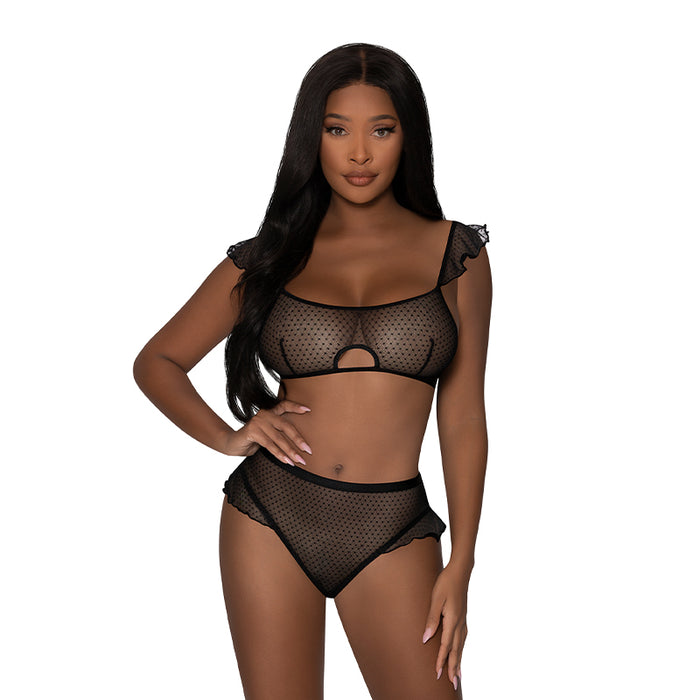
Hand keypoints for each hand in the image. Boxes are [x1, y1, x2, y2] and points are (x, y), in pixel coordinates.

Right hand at [229, 399, 312, 464]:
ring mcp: (258, 421)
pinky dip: (279, 454)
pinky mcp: (252, 431)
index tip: (308, 410)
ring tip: (299, 460)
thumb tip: (300, 445)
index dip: (296, 407)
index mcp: (269, 412)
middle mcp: (264, 414)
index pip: (284, 406)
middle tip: (308, 450)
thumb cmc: (253, 440)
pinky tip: (286, 461)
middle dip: (298, 439)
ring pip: (278, 438)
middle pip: (286, 426)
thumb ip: (278, 433)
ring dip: (290, 451)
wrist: (232, 444)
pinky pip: (269, 444)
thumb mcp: (267, 434)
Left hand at [422, 563, 469, 689]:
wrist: (460, 571)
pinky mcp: (462, 617)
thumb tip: (426, 639)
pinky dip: (461, 650)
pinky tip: (459, 652)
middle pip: (456, 650)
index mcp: (452, 620)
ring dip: (458, 661)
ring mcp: (462, 621)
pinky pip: (462, 639)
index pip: (445, 646)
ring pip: (461, 646)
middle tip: (453, 684)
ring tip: (457, 675)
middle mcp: (459, 623)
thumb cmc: (445, 583)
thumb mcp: (435, 599)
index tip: (437, 674)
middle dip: (453, 667)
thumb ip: (431, 619)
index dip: (441, 660)